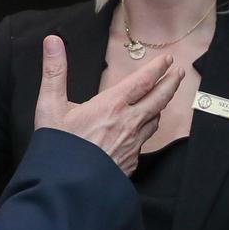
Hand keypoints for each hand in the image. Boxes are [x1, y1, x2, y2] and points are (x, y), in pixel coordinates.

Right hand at [34, 35, 182, 174]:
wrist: (66, 188)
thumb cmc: (58, 148)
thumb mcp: (50, 106)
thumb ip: (54, 71)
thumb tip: (53, 41)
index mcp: (112, 105)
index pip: (143, 81)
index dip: (157, 68)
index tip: (167, 59)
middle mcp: (128, 123)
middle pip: (159, 99)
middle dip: (170, 84)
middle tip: (178, 73)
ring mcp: (132, 145)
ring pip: (154, 121)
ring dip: (160, 107)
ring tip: (161, 100)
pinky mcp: (130, 163)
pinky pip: (143, 143)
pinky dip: (145, 131)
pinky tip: (140, 133)